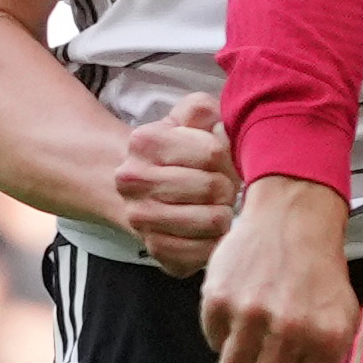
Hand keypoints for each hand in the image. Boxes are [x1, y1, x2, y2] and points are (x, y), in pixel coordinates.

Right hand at [116, 93, 239, 276]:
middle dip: (228, 186)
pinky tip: (209, 230)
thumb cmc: (179, 151)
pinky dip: (215, 241)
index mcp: (144, 142)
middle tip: (223, 186)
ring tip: (217, 206)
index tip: (220, 160)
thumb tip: (218, 123)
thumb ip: (203, 109)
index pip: (212, 152)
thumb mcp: (188, 119)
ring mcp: (141, 219)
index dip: (226, 157)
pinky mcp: (156, 251)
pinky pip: (203, 252)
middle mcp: (134, 181)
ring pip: (212, 221)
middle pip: (213, 187)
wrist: (141, 189)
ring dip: (225, 214)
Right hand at [196, 174, 357, 362]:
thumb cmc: (318, 270)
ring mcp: (249, 315)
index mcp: (326, 338)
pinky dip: (224, 335)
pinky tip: (241, 313)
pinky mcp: (218, 300)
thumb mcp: (343, 315)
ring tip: (252, 346)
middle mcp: (288, 330)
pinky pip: (213, 344)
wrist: (293, 218)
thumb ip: (328, 360)